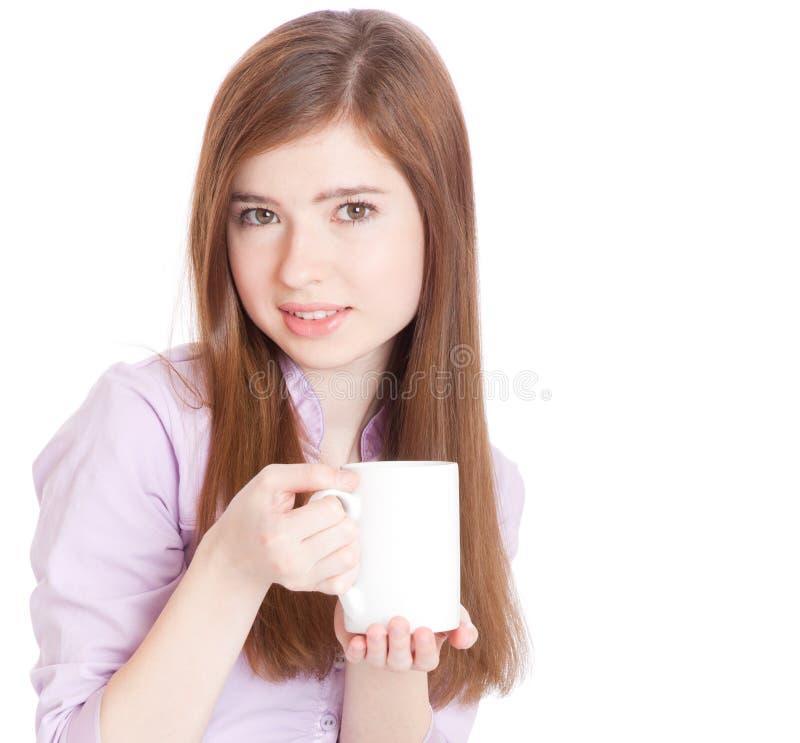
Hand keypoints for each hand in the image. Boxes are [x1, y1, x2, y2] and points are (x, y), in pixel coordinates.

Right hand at [202, 462, 361, 592]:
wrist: (233, 553)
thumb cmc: (252, 512)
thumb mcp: (271, 481)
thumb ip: (312, 473)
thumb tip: (353, 481)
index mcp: (278, 532)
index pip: (333, 510)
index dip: (330, 498)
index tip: (317, 499)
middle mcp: (290, 561)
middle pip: (347, 532)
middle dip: (341, 517)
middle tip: (324, 515)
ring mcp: (299, 579)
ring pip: (351, 556)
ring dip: (347, 539)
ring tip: (330, 531)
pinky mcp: (307, 589)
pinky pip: (345, 582)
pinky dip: (345, 564)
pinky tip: (332, 550)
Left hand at [333, 600, 478, 671]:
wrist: (387, 602)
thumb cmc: (423, 609)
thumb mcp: (446, 613)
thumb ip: (461, 622)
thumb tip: (465, 635)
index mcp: (423, 653)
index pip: (427, 660)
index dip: (425, 649)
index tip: (424, 630)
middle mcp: (400, 659)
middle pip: (400, 660)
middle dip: (399, 643)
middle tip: (399, 621)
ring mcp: (377, 655)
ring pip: (376, 658)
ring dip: (376, 645)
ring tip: (376, 628)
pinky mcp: (357, 647)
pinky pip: (355, 656)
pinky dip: (355, 651)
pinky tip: (357, 641)